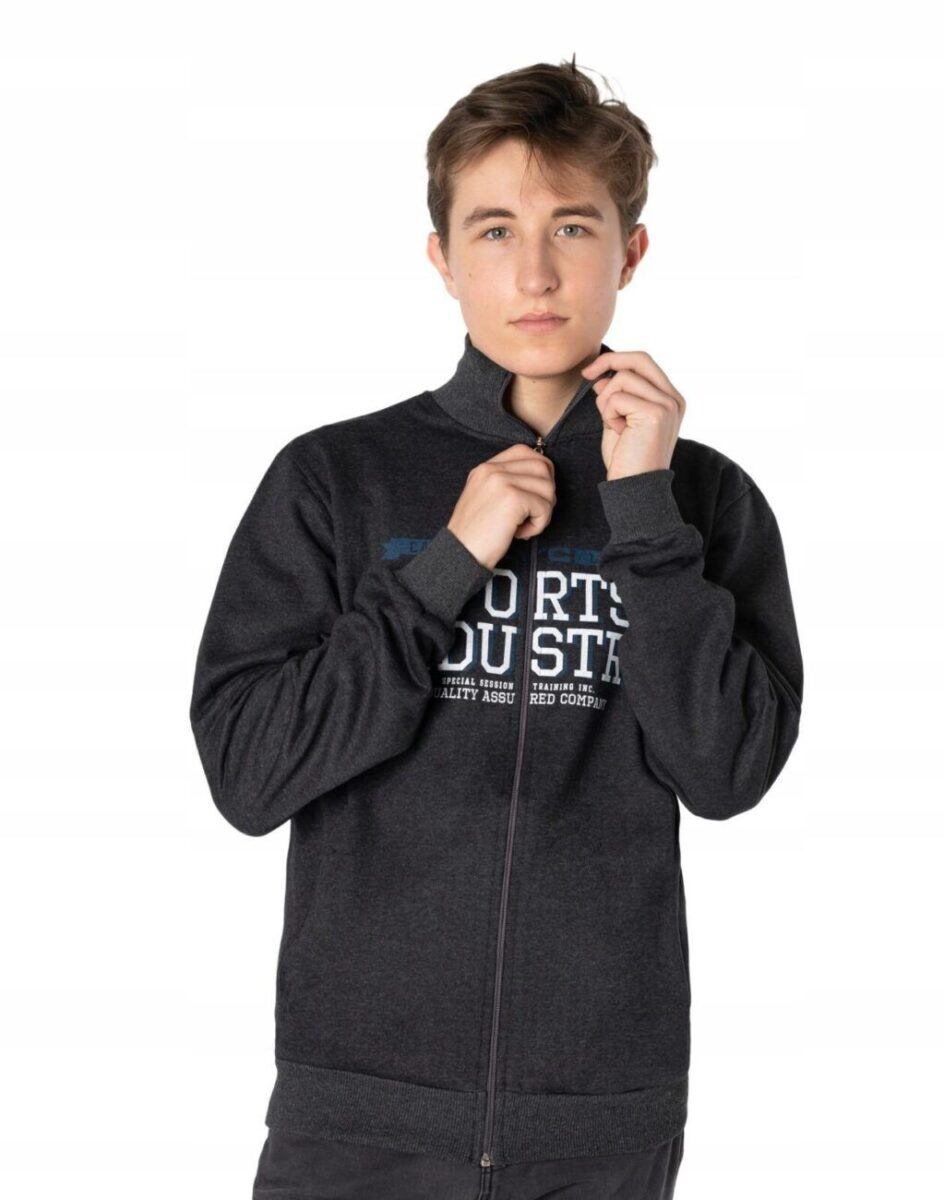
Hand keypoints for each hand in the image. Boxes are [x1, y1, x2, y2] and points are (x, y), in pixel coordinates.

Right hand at [447, 444, 555, 570]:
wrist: (460, 554)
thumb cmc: (475, 535)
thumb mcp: (484, 499)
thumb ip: (505, 484)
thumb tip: (543, 481)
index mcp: (485, 468)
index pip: (524, 452)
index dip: (540, 471)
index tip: (536, 494)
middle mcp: (492, 469)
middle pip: (542, 467)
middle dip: (546, 493)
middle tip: (533, 514)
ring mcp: (502, 482)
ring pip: (547, 487)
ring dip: (543, 511)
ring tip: (524, 526)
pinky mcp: (513, 498)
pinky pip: (544, 507)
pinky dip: (539, 525)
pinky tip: (520, 534)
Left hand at [580, 350, 685, 479]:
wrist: (634, 489)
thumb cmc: (626, 461)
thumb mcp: (618, 422)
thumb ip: (614, 398)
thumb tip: (602, 378)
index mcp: (670, 399)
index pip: (644, 363)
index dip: (615, 361)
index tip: (590, 373)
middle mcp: (674, 399)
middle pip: (639, 359)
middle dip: (608, 362)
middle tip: (585, 376)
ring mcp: (668, 405)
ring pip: (623, 378)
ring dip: (607, 402)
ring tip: (615, 426)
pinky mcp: (656, 413)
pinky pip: (616, 397)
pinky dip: (608, 415)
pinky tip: (619, 433)